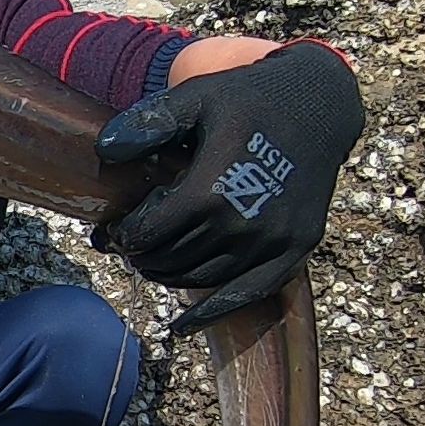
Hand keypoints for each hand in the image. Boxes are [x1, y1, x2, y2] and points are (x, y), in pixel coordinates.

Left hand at [91, 39, 364, 335]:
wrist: (320, 104)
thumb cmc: (248, 99)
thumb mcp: (195, 99)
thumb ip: (148, 122)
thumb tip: (105, 151)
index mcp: (213, 188)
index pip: (150, 233)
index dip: (125, 237)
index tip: (113, 233)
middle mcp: (243, 223)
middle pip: (173, 259)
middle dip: (143, 256)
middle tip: (129, 248)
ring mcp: (273, 240)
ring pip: (203, 279)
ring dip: (170, 277)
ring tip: (153, 263)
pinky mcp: (296, 249)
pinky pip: (248, 294)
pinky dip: (212, 313)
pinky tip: (181, 327)